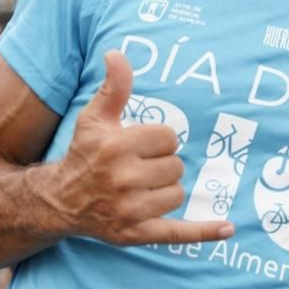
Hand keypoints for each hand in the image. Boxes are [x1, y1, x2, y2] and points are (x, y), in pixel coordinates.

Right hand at [42, 51, 226, 247]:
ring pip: (178, 193)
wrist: (60, 200)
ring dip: (166, 189)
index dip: (158, 140)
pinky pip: (178, 233)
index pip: (168, 138)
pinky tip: (228, 228)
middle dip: (162, 165)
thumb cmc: (84, 154)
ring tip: (141, 188)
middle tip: (138, 168)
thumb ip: (114, 87)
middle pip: (176, 166)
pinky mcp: (136, 234)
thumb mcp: (95, 118)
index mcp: (116, 148)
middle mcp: (122, 180)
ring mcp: (129, 210)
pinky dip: (204, 231)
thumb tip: (117, 54)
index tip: (140, 145)